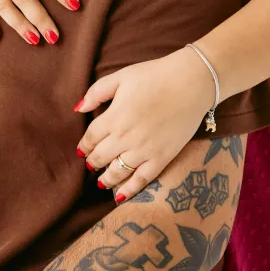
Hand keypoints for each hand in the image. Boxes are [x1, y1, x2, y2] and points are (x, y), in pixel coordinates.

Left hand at [75, 48, 214, 200]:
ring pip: (118, 172)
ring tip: (101, 181)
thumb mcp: (121, 76)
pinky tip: (120, 195)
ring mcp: (144, 150)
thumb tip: (78, 108)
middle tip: (90, 164)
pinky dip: (128, 190)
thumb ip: (97, 92)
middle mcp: (126, 137)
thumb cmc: (155, 75)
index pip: (90, 138)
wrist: (191, 83)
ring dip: (106, 178)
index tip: (81, 150)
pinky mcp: (162, 158)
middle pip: (101, 156)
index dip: (84, 145)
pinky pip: (141, 180)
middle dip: (92, 162)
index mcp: (114, 116)